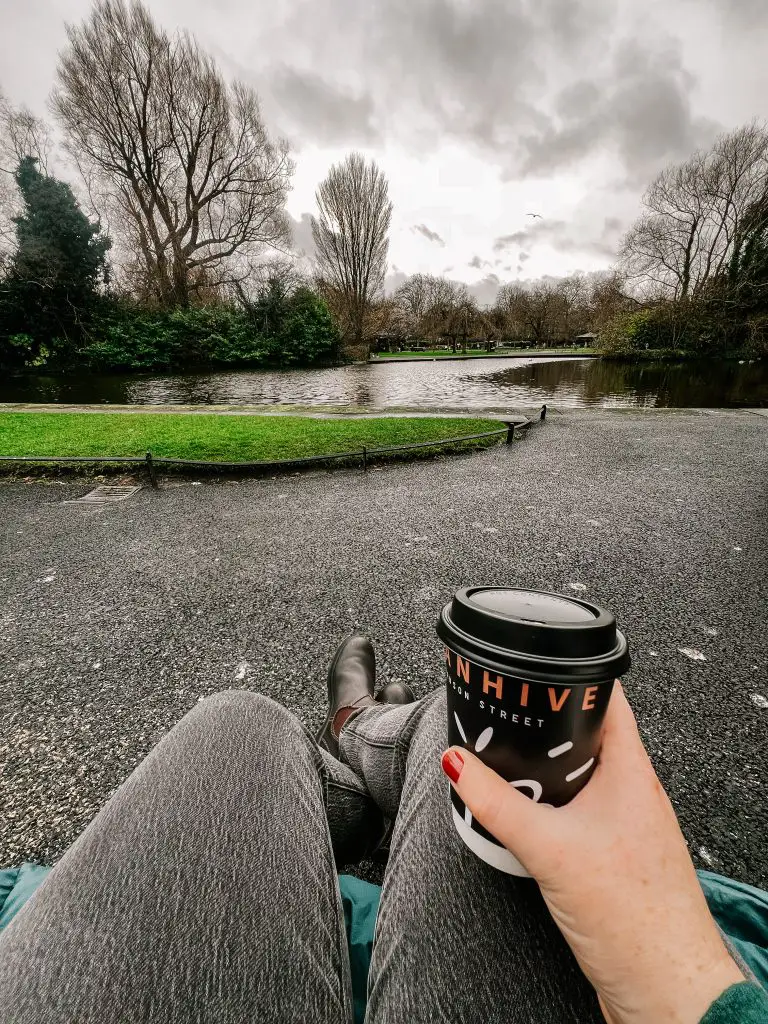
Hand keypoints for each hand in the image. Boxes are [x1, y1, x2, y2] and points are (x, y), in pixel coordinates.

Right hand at [442, 683, 742, 1023]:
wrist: (664, 989)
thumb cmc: (633, 919)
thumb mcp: (547, 847)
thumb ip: (496, 803)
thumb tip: (458, 763)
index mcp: (632, 772)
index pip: (607, 701)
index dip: (573, 681)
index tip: (537, 673)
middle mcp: (635, 793)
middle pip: (587, 739)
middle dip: (545, 733)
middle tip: (507, 726)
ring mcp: (628, 825)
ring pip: (581, 780)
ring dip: (546, 776)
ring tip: (508, 775)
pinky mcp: (617, 857)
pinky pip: (579, 816)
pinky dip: (551, 811)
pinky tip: (526, 826)